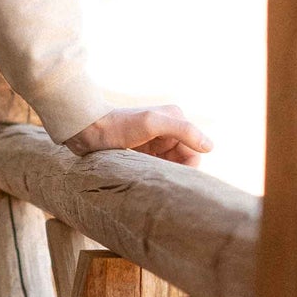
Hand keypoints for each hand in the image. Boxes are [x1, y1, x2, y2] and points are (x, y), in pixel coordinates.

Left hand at [64, 105, 213, 167]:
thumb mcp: (152, 124)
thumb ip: (183, 131)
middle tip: (156, 178)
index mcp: (175, 118)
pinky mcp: (143, 150)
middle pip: (184, 159)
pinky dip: (155, 172)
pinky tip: (144, 176)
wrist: (86, 128)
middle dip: (175, 170)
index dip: (187, 167)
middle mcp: (169, 128)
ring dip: (164, 173)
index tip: (170, 177)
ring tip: (148, 176)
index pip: (195, 151)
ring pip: (171, 164)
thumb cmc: (118, 125)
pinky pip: (158, 165)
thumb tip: (210, 147)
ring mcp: (155, 140)